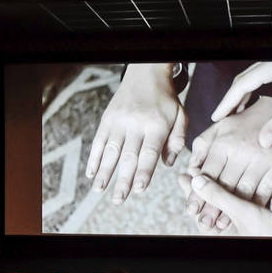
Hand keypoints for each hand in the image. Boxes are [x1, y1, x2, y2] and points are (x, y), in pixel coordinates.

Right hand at [85, 63, 186, 203]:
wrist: (146, 74)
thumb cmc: (166, 101)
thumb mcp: (180, 116)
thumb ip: (177, 140)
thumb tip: (167, 164)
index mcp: (157, 125)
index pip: (149, 152)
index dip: (143, 172)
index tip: (138, 189)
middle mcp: (136, 123)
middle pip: (129, 156)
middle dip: (123, 179)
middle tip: (118, 199)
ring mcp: (119, 121)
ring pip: (111, 150)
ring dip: (104, 171)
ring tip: (99, 190)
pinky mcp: (107, 118)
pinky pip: (99, 140)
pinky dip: (94, 157)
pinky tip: (91, 173)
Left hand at [185, 97, 271, 230]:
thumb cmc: (243, 123)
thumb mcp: (220, 128)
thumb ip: (202, 147)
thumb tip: (190, 169)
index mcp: (224, 143)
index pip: (207, 173)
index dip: (198, 193)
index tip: (191, 209)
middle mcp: (242, 152)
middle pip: (223, 185)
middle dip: (212, 207)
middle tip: (203, 223)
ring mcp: (261, 160)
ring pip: (242, 191)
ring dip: (232, 210)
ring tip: (221, 224)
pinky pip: (265, 190)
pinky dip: (254, 204)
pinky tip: (245, 215)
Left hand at [186, 174, 271, 236]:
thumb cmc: (267, 232)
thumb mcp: (241, 211)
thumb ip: (218, 195)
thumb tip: (196, 180)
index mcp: (216, 232)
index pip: (197, 207)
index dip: (191, 190)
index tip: (184, 175)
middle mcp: (223, 230)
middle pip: (208, 205)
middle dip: (202, 187)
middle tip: (191, 170)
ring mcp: (236, 226)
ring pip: (222, 204)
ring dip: (216, 188)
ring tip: (208, 172)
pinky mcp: (249, 220)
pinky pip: (236, 204)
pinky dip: (232, 192)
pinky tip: (229, 179)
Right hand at [211, 61, 271, 146]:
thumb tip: (263, 142)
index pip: (241, 85)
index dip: (227, 102)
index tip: (217, 117)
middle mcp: (271, 61)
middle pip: (242, 80)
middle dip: (230, 99)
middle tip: (221, 118)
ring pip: (250, 78)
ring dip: (240, 95)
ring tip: (234, 114)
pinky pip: (259, 77)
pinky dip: (252, 90)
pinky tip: (252, 104)